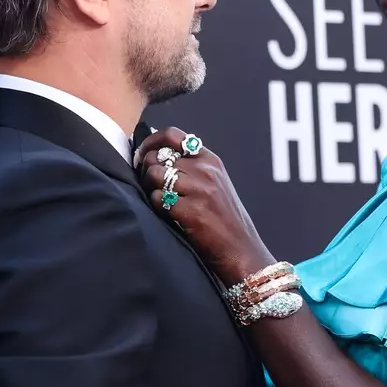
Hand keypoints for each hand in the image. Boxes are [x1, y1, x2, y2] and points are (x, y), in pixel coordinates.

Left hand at [135, 127, 274, 285]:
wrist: (241, 250)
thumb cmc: (224, 220)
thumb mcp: (215, 184)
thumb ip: (192, 167)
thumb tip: (156, 152)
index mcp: (211, 161)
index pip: (174, 135)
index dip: (152, 141)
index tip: (144, 153)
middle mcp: (206, 171)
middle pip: (158, 157)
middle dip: (146, 169)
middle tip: (148, 184)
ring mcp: (200, 190)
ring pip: (154, 175)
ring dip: (149, 188)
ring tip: (159, 200)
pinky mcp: (191, 211)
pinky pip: (157, 199)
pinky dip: (156, 207)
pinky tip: (167, 215)